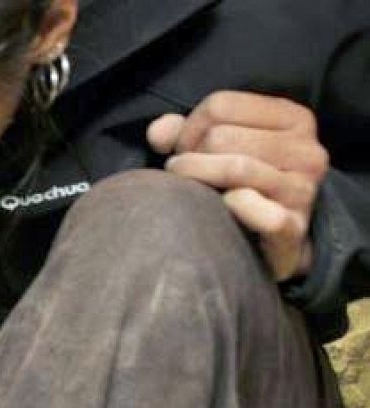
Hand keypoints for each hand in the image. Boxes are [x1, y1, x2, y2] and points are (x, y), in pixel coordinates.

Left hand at [148, 91, 330, 280]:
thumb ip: (185, 134)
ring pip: (235, 168)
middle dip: (189, 157)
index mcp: (293, 119)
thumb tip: (158, 132)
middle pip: (220, 137)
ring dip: (196, 180)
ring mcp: (303, 189)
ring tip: (187, 190)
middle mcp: (306, 150)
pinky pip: (262, 212)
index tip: (185, 151)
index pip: (220, 105)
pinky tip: (223, 209)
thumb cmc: (241, 187)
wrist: (275, 243)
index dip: (188, 130)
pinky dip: (236, 208)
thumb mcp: (221, 150)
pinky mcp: (294, 227)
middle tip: (183, 176)